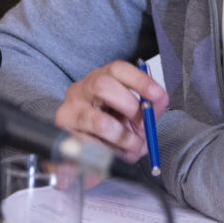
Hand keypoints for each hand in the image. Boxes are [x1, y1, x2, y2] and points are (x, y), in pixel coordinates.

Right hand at [54, 60, 168, 160]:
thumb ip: (148, 107)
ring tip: (132, 145)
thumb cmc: (110, 127)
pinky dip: (109, 153)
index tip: (156, 94)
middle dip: (130, 106)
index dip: (139, 80)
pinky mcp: (64, 136)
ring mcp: (69, 111)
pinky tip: (113, 153)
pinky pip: (92, 146)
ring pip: (99, 122)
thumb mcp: (133, 115)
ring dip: (123, 137)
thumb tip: (159, 99)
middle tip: (142, 125)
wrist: (82, 152)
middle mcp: (81, 90)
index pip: (117, 69)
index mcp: (100, 78)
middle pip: (103, 86)